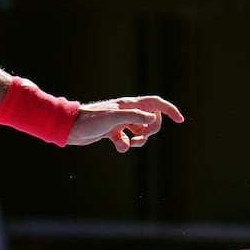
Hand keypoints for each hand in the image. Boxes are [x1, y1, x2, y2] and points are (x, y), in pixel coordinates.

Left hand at [69, 96, 184, 152]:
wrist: (70, 128)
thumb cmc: (90, 120)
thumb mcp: (113, 118)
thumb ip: (134, 117)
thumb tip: (154, 119)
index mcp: (129, 105)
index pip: (155, 104)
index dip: (169, 110)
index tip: (180, 120)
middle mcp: (126, 112)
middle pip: (151, 120)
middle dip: (151, 130)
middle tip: (141, 137)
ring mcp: (120, 122)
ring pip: (140, 132)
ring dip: (139, 140)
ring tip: (130, 144)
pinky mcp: (112, 133)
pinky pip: (127, 140)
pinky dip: (125, 145)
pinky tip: (118, 146)